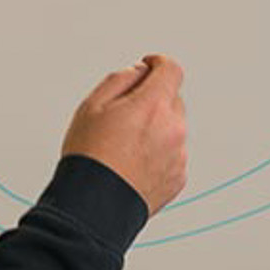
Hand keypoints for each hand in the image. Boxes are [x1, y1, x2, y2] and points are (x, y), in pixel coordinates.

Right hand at [61, 54, 187, 214]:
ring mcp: (178, 155)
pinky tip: (133, 163)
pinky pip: (173, 154)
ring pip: (173, 128)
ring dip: (156, 129)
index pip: (171, 70)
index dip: (158, 64)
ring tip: (125, 146)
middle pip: (172, 99)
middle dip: (152, 100)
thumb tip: (139, 72)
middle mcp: (173, 129)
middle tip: (124, 116)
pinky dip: (159, 154)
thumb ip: (121, 79)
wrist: (95, 205)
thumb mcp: (92, 105)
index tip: (149, 67)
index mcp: (154, 105)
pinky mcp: (178, 177)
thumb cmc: (90, 158)